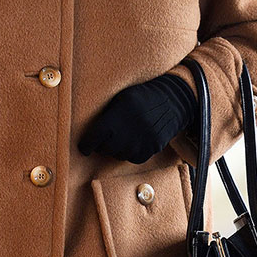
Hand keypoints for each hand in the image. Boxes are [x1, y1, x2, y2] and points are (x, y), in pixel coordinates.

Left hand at [77, 73, 196, 163]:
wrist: (172, 100)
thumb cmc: (142, 97)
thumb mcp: (122, 98)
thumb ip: (107, 114)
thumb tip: (90, 130)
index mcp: (118, 115)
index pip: (95, 137)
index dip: (86, 144)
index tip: (84, 147)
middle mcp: (129, 131)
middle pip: (106, 149)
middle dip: (102, 145)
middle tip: (104, 139)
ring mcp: (142, 141)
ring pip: (119, 155)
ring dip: (116, 150)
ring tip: (120, 138)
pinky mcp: (152, 148)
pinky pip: (134, 158)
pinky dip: (130, 153)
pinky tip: (133, 142)